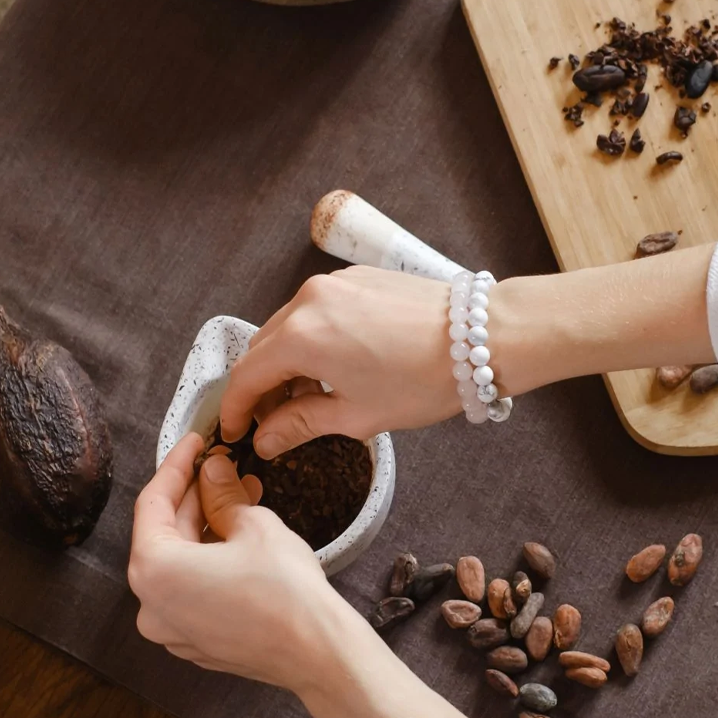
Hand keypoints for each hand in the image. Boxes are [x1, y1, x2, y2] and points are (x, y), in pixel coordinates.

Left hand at [128, 432, 352, 689]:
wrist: (316, 651)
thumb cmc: (285, 592)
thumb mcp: (254, 525)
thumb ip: (222, 494)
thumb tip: (213, 471)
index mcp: (154, 570)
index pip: (152, 502)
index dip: (176, 466)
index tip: (194, 443)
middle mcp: (150, 605)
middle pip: (165, 534)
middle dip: (196, 497)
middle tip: (222, 468)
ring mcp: (171, 629)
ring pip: (180, 563)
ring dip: (206, 527)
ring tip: (240, 497)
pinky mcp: (194, 641)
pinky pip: (191, 590)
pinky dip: (209, 561)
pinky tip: (238, 537)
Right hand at [218, 249, 717, 458]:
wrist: (481, 336)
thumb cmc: (424, 380)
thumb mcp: (357, 415)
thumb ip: (302, 424)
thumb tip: (266, 439)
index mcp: (301, 337)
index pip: (246, 376)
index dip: (236, 409)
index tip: (236, 434)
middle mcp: (307, 302)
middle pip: (262, 348)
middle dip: (258, 387)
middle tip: (267, 423)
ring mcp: (332, 284)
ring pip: (287, 326)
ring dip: (284, 361)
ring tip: (302, 398)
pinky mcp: (356, 278)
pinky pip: (315, 310)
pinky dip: (310, 338)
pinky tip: (329, 366)